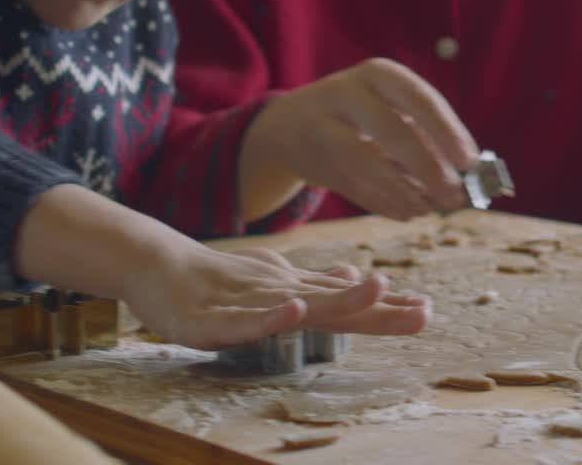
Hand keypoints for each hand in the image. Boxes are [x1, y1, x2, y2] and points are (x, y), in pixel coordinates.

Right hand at [121, 244, 431, 349]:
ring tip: (376, 290)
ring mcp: (246, 303)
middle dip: (380, 308)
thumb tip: (355, 278)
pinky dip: (269, 316)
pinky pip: (243, 320)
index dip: (386, 308)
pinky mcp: (209, 318)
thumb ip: (312, 286)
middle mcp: (278, 293)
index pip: (348, 304)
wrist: (154, 263)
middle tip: (424, 309)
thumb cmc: (216, 278)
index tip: (427, 309)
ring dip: (337, 300)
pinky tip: (294, 311)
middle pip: (336, 304)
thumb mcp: (270, 282)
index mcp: (294, 292)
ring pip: (296, 303)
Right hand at [249, 58, 478, 220]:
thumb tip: (471, 174)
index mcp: (379, 74)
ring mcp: (323, 125)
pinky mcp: (312, 159)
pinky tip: (405, 212)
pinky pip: (351, 185)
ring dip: (403, 191)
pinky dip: (382, 203)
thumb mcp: (392, 109)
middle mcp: (347, 92)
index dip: (447, 130)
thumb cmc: (363, 116)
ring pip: (365, 161)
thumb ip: (429, 136)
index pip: (420, 99)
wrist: (290, 124)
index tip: (470, 161)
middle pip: (391, 129)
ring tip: (428, 210)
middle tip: (453, 195)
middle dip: (426, 166)